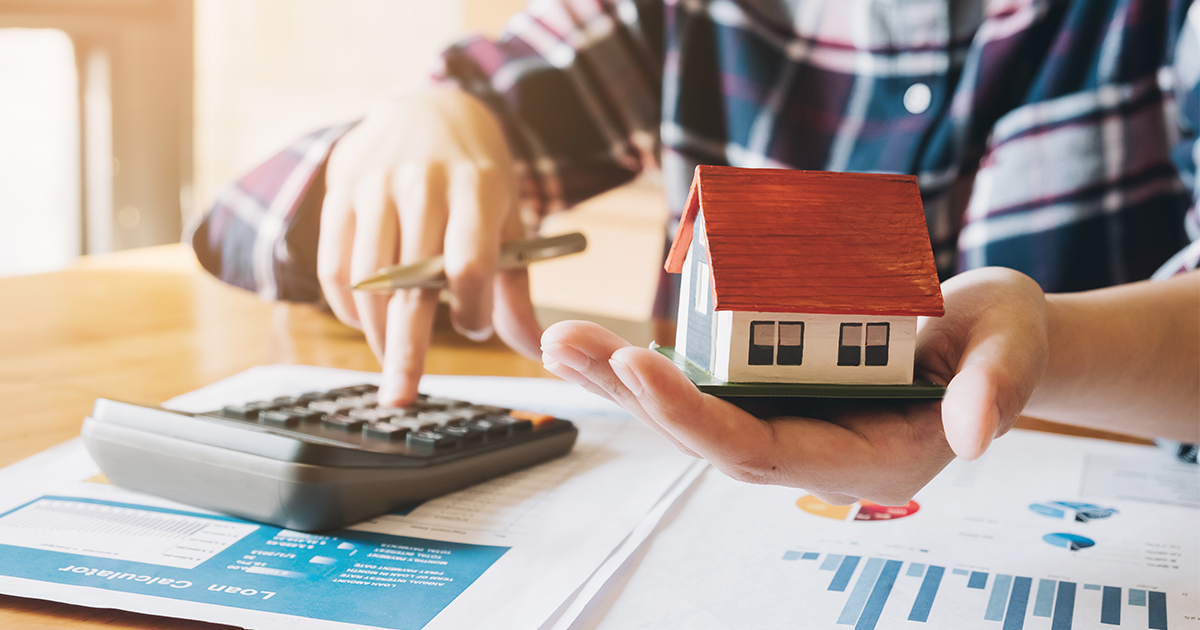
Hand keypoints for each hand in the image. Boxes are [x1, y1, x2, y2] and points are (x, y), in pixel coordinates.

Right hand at [318, 85, 541, 405]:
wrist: (428, 107)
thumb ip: (515, 287)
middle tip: (401, 397)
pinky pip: (334, 267)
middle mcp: (421, 185)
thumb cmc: (478, 175)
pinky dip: (347, 307)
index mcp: (475, 188)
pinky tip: (365, 321)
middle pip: (409, 284)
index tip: (475, 326)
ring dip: (375, 332)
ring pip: (366, 281)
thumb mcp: (508, 219)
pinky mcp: (340, 194)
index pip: (468, 264)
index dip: (472, 309)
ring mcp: (375, 188)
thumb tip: (535, 352)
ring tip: (391, 356)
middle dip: (404, 348)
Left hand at [540, 267, 1048, 504]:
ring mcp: (793, 423)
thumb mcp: (1014, 347)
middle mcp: (816, 450)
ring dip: (626, 383)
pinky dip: (653, 367)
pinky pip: (708, 386)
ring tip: (563, 343)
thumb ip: (998, 388)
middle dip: (634, 397)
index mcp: (867, 457)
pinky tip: (601, 344)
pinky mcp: (778, 390)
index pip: (763, 452)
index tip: (641, 367)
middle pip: (708, 438)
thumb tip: (975, 434)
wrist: (991, 336)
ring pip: (696, 415)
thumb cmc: (1002, 338)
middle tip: (567, 345)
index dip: (696, 416)